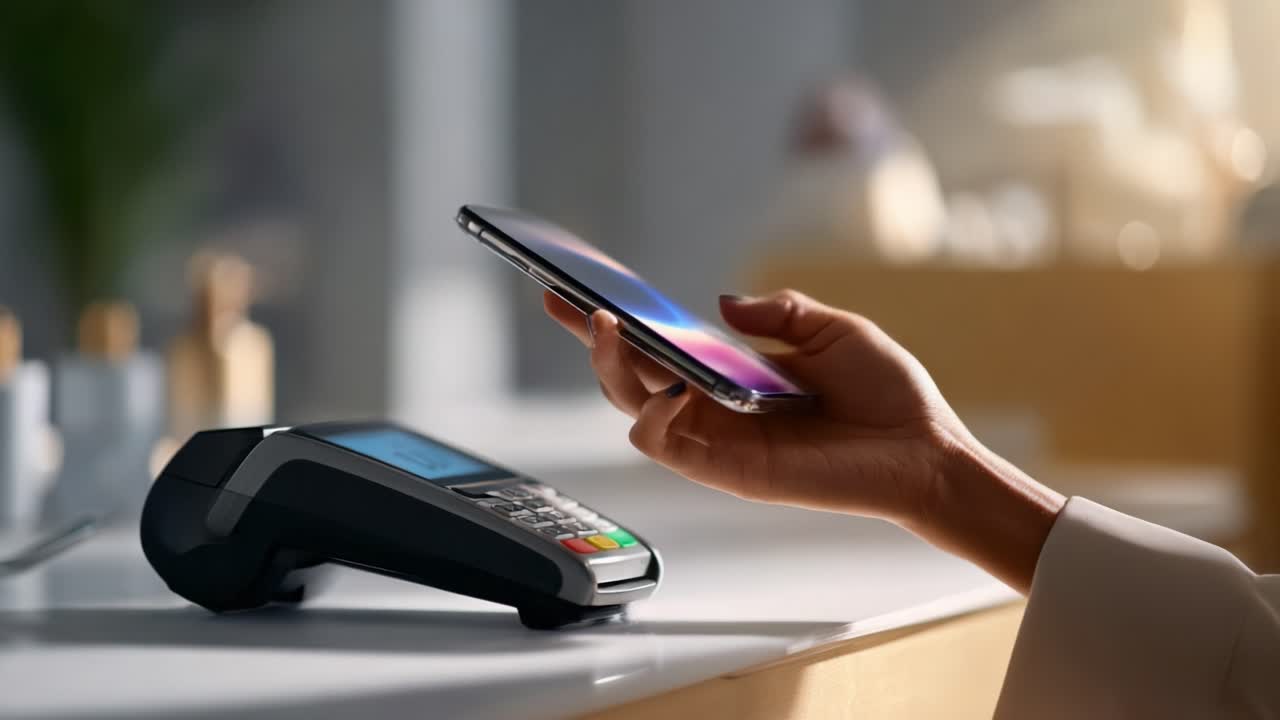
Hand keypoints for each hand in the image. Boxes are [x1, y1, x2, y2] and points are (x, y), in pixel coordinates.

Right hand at [543, 289, 1064, 592]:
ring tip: (611, 331)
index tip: (576, 289)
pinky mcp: (729, 470)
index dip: (616, 321)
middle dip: (593, 340)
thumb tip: (719, 303)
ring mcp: (717, 439)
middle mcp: (715, 407)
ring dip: (613, 371)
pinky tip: (667, 389)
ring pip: (635, 410)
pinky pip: (668, 448)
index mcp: (731, 373)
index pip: (659, 346)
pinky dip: (654, 418)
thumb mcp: (833, 329)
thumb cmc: (886, 392)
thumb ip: (778, 312)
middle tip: (569, 301)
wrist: (923, 447)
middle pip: (632, 377)